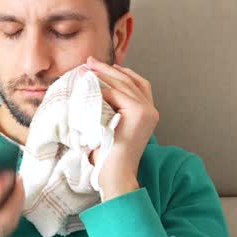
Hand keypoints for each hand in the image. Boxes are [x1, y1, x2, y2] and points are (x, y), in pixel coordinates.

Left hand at [84, 56, 157, 199]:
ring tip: (84, 69)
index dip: (120, 72)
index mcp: (148, 113)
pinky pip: (116, 94)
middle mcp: (151, 110)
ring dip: (102, 74)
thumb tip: (94, 88)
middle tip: (88, 62)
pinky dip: (101, 88)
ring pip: (123, 84)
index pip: (138, 84)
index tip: (101, 66)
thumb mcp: (112, 125)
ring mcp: (148, 111)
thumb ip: (111, 108)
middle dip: (108, 69)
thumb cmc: (109, 155)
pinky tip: (87, 85)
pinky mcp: (139, 113)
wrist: (115, 174)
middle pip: (130, 80)